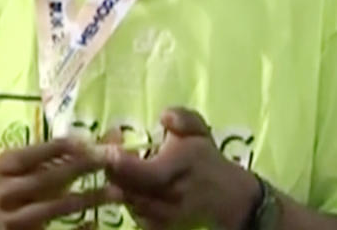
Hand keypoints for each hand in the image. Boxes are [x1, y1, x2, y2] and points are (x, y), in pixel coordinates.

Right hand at [0, 138, 118, 229]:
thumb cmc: (22, 187)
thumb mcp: (37, 166)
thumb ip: (72, 151)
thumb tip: (116, 133)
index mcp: (5, 165)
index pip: (39, 150)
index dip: (68, 145)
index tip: (95, 142)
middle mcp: (5, 190)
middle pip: (47, 177)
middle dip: (82, 167)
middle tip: (111, 160)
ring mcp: (11, 219)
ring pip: (53, 208)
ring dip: (87, 199)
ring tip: (117, 193)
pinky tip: (95, 223)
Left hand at [103, 108, 259, 229]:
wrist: (224, 197)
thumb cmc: (205, 159)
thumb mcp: (199, 130)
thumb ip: (184, 118)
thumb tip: (164, 117)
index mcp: (178, 169)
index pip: (144, 173)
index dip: (120, 160)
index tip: (113, 142)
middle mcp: (169, 197)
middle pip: (126, 187)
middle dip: (112, 167)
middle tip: (112, 149)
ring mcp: (163, 217)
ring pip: (125, 199)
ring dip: (119, 182)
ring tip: (124, 164)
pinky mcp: (158, 227)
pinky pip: (132, 212)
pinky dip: (129, 197)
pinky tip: (134, 183)